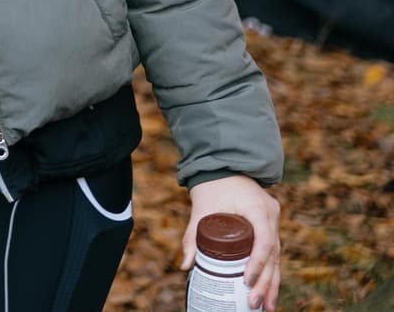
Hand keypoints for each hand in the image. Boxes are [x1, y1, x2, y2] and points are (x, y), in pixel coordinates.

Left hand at [183, 176, 280, 309]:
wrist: (222, 165)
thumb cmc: (211, 185)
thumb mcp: (200, 209)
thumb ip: (192, 236)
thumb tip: (185, 266)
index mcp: (257, 207)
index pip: (263, 241)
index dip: (257, 263)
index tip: (246, 281)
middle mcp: (271, 215)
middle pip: (274, 255)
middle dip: (265, 282)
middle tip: (255, 304)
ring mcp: (273, 220)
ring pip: (277, 257)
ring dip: (272, 283)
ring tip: (266, 307)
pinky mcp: (270, 225)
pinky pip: (273, 251)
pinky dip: (270, 271)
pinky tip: (268, 291)